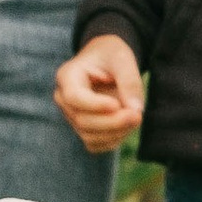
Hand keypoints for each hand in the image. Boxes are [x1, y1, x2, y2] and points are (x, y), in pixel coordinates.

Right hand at [55, 33, 146, 152]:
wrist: (107, 62)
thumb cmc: (112, 56)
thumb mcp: (122, 59)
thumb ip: (129, 81)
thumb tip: (135, 109)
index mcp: (67, 76)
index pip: (75, 97)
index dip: (96, 105)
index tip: (117, 104)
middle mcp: (64, 99)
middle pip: (82, 120)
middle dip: (113, 121)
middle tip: (138, 114)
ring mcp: (71, 116)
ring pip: (89, 136)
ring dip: (116, 132)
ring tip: (135, 116)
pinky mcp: (83, 129)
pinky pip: (95, 145)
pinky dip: (113, 140)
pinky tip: (127, 126)